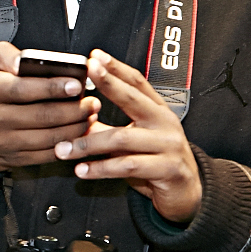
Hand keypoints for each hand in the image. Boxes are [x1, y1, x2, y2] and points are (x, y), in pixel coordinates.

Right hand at [0, 42, 99, 171]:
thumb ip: (4, 54)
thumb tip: (21, 62)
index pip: (22, 89)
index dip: (52, 87)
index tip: (76, 85)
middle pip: (41, 116)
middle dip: (73, 110)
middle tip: (92, 102)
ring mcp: (2, 142)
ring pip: (47, 137)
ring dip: (75, 128)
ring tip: (90, 116)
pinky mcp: (13, 159)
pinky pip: (45, 155)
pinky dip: (66, 146)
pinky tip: (77, 134)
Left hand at [53, 50, 202, 223]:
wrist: (186, 194)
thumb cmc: (156, 164)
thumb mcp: (130, 142)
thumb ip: (105, 128)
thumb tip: (77, 117)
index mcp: (157, 111)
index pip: (137, 82)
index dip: (116, 68)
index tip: (94, 57)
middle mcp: (165, 123)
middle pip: (133, 99)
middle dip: (107, 85)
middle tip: (83, 78)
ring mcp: (169, 145)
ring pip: (122, 138)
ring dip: (88, 144)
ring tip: (65, 149)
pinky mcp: (168, 169)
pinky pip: (128, 165)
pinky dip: (101, 169)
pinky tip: (83, 170)